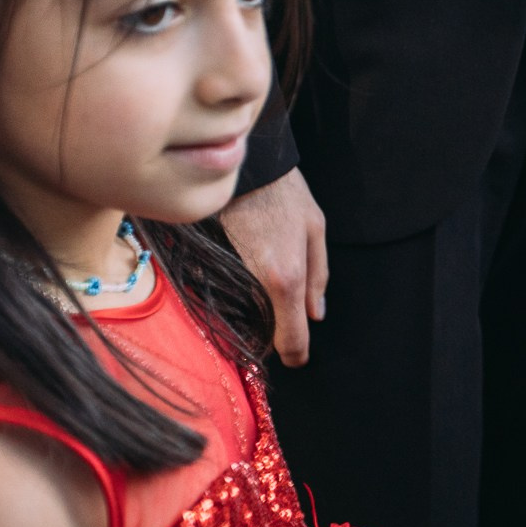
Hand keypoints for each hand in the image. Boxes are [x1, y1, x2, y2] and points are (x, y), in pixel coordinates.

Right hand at [220, 167, 327, 366]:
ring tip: (267, 308)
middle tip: (287, 329)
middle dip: (276, 338)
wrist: (243, 166)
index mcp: (286, 277)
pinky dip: (234, 304)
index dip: (297, 355)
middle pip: (263, 334)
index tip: (300, 360)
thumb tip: (317, 315)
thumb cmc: (285, 194)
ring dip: (254, 323)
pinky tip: (245, 290)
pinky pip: (221, 301)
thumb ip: (319, 277)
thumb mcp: (316, 229)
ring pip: (240, 321)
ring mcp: (226, 279)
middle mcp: (254, 284)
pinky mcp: (206, 270)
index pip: (290, 336)